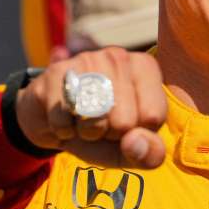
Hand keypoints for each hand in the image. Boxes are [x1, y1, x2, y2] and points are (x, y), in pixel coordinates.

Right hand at [16, 48, 167, 168]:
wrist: (56, 121)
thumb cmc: (102, 130)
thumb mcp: (131, 148)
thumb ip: (149, 153)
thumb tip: (135, 141)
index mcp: (145, 67)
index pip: (153, 117)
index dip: (136, 133)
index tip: (126, 124)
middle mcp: (119, 56)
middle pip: (124, 122)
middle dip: (110, 134)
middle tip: (101, 122)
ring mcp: (86, 59)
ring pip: (95, 120)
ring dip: (87, 132)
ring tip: (84, 119)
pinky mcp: (56, 72)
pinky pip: (65, 120)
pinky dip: (63, 130)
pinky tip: (65, 116)